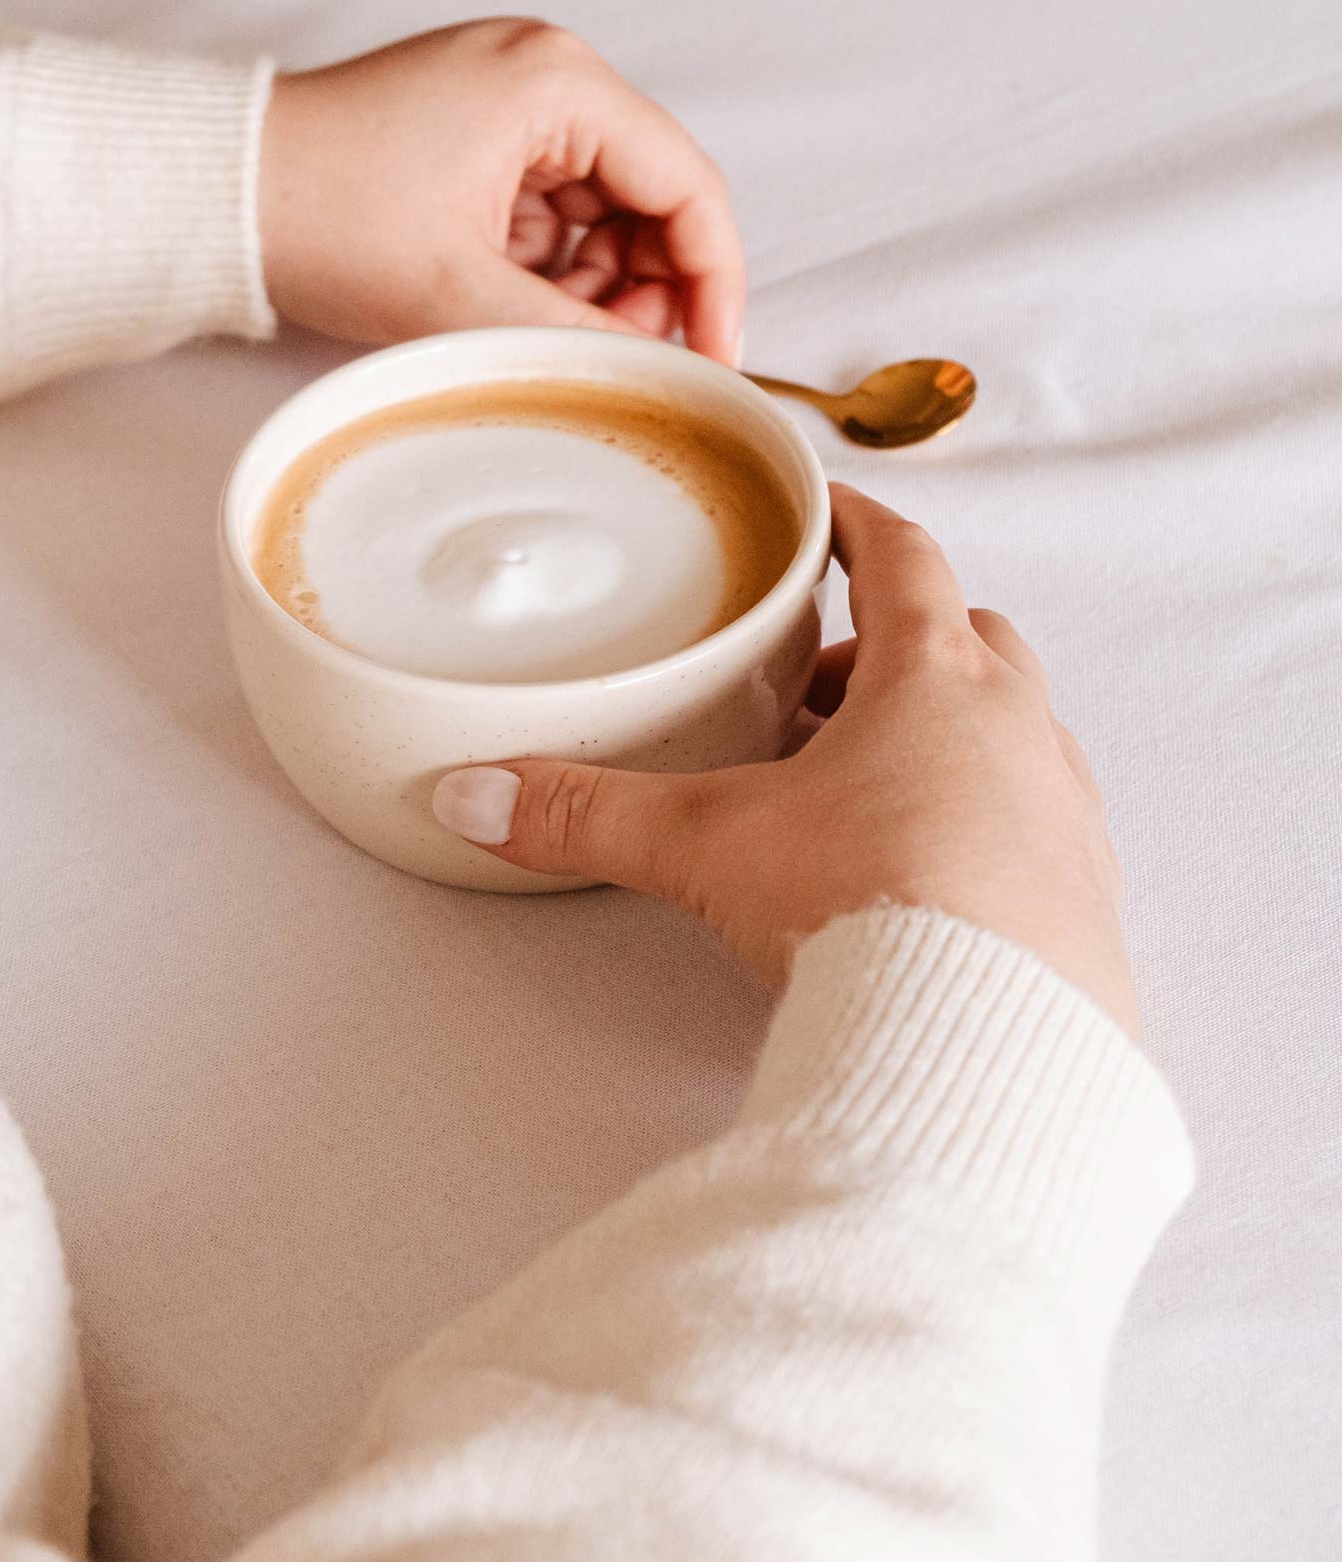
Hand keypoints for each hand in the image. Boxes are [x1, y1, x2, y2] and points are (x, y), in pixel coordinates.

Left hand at [259, 20, 743, 359]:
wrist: (213, 194)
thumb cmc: (319, 215)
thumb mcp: (464, 296)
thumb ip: (581, 338)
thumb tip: (668, 373)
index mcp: (557, 82)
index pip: (688, 185)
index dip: (714, 284)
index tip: (714, 359)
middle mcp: (544, 71)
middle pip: (652, 194)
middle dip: (645, 287)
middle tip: (614, 356)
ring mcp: (508, 96)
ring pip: (604, 207)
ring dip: (592, 282)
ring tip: (539, 330)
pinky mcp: (475, 130)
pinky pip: (551, 205)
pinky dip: (546, 264)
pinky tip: (503, 303)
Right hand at [432, 484, 1137, 1034]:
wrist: (990, 1046)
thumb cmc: (871, 910)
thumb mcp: (706, 847)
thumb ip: (589, 814)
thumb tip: (476, 794)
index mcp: (935, 678)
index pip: (903, 559)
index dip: (858, 527)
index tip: (829, 515)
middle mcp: (1018, 729)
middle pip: (966, 642)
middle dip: (890, 654)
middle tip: (814, 696)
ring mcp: (1063, 814)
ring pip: (1012, 734)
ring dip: (946, 740)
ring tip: (860, 795)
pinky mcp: (1085, 902)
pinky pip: (1040, 830)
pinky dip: (986, 827)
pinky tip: (928, 881)